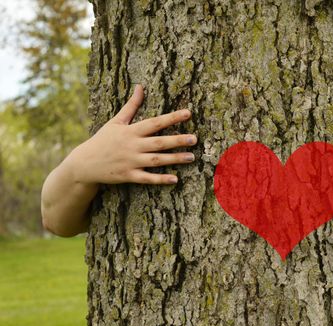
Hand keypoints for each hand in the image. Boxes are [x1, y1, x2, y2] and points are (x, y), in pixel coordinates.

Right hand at [66, 85, 196, 184]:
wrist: (84, 163)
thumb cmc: (103, 140)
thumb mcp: (115, 121)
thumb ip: (131, 106)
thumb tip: (140, 87)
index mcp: (130, 131)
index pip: (155, 122)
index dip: (172, 117)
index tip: (188, 113)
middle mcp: (132, 146)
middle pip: (159, 142)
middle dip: (177, 140)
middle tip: (195, 138)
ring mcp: (130, 161)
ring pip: (156, 160)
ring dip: (174, 159)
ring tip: (191, 157)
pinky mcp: (128, 176)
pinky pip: (147, 178)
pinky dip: (160, 179)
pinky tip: (175, 179)